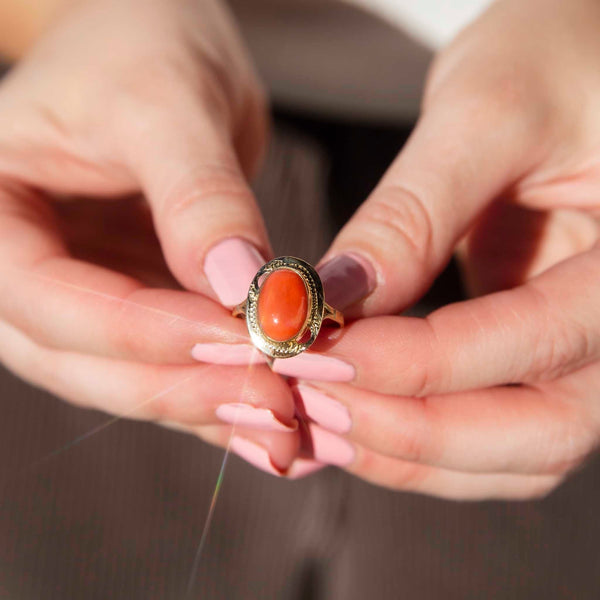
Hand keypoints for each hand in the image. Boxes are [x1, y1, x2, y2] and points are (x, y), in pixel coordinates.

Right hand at [0, 0, 306, 474]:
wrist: (153, 42)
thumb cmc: (138, 45)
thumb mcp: (162, 105)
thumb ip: (196, 196)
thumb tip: (240, 288)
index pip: (50, 300)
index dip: (142, 333)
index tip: (235, 345)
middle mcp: (22, 271)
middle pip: (86, 361)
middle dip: (181, 388)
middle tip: (272, 403)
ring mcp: (81, 294)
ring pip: (131, 377)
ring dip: (207, 405)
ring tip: (285, 426)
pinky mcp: (134, 304)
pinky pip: (169, 363)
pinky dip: (219, 392)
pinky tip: (273, 414)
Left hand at [270, 0, 599, 496]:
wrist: (583, 62)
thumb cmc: (563, 56)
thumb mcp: (491, 112)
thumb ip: (416, 212)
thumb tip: (334, 298)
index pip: (535, 341)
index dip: (416, 363)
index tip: (316, 352)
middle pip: (536, 433)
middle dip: (411, 430)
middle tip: (312, 398)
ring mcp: (589, 353)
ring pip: (510, 451)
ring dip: (408, 450)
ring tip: (318, 414)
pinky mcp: (543, 356)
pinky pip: (489, 427)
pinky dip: (419, 438)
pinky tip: (352, 413)